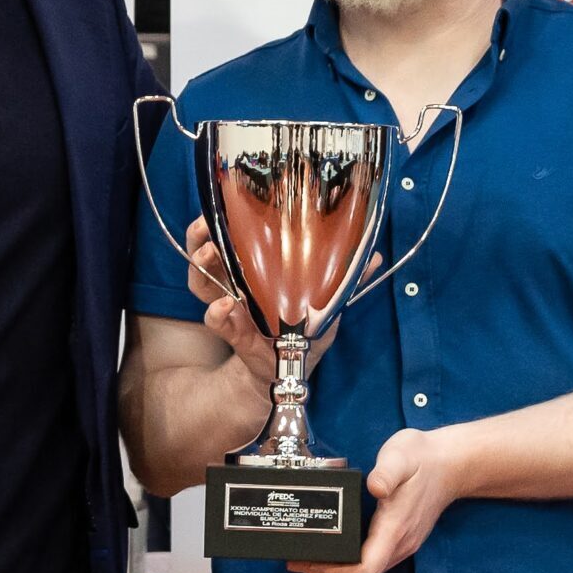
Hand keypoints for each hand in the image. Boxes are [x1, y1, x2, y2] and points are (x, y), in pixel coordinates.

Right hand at [184, 216, 348, 390]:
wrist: (292, 370)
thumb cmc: (306, 331)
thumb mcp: (328, 303)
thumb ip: (347, 281)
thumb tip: (374, 256)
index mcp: (254, 268)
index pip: (229, 236)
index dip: (220, 219)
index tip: (222, 201)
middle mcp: (235, 283)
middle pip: (205, 252)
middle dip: (199, 236)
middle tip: (205, 224)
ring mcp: (230, 307)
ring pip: (200, 281)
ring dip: (201, 266)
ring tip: (209, 254)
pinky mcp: (232, 333)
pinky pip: (216, 320)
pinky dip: (217, 312)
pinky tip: (225, 305)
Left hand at [291, 426, 465, 572]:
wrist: (451, 463)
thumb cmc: (423, 459)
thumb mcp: (401, 456)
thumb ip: (387, 472)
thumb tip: (374, 487)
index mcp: (395, 528)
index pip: (366, 569)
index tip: (311, 563)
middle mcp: (399, 543)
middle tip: (298, 561)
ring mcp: (401, 542)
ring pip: (367, 570)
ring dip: (337, 570)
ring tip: (309, 557)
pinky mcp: (400, 537)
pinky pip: (373, 560)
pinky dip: (350, 561)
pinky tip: (334, 547)